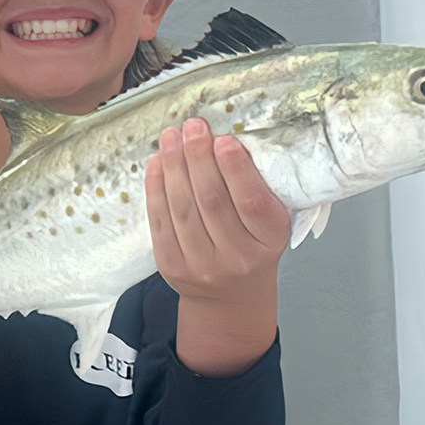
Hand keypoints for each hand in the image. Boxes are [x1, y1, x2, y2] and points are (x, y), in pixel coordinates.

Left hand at [144, 119, 288, 375]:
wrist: (230, 297)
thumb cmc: (252, 244)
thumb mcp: (268, 221)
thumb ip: (253, 187)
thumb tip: (220, 140)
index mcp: (269, 241)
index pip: (252, 203)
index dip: (236, 169)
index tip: (223, 138)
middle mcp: (237, 257)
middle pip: (211, 201)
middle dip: (198, 158)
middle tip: (192, 127)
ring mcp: (201, 265)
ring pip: (182, 208)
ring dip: (174, 166)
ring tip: (171, 137)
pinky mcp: (171, 266)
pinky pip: (159, 220)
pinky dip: (155, 187)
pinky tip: (156, 162)